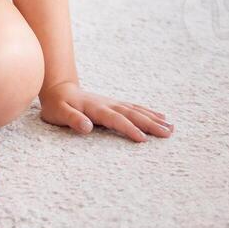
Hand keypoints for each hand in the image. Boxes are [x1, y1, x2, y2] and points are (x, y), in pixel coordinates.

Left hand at [38, 80, 173, 142]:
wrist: (59, 88)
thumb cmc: (57, 105)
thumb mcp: (58, 113)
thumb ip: (72, 119)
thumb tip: (87, 127)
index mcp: (96, 108)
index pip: (115, 119)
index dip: (129, 128)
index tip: (143, 139)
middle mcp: (108, 104)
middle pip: (132, 114)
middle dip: (150, 124)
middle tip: (168, 134)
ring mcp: (113, 103)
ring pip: (137, 111)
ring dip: (154, 119)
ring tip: (171, 128)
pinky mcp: (115, 104)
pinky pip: (135, 108)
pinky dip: (149, 113)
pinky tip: (161, 117)